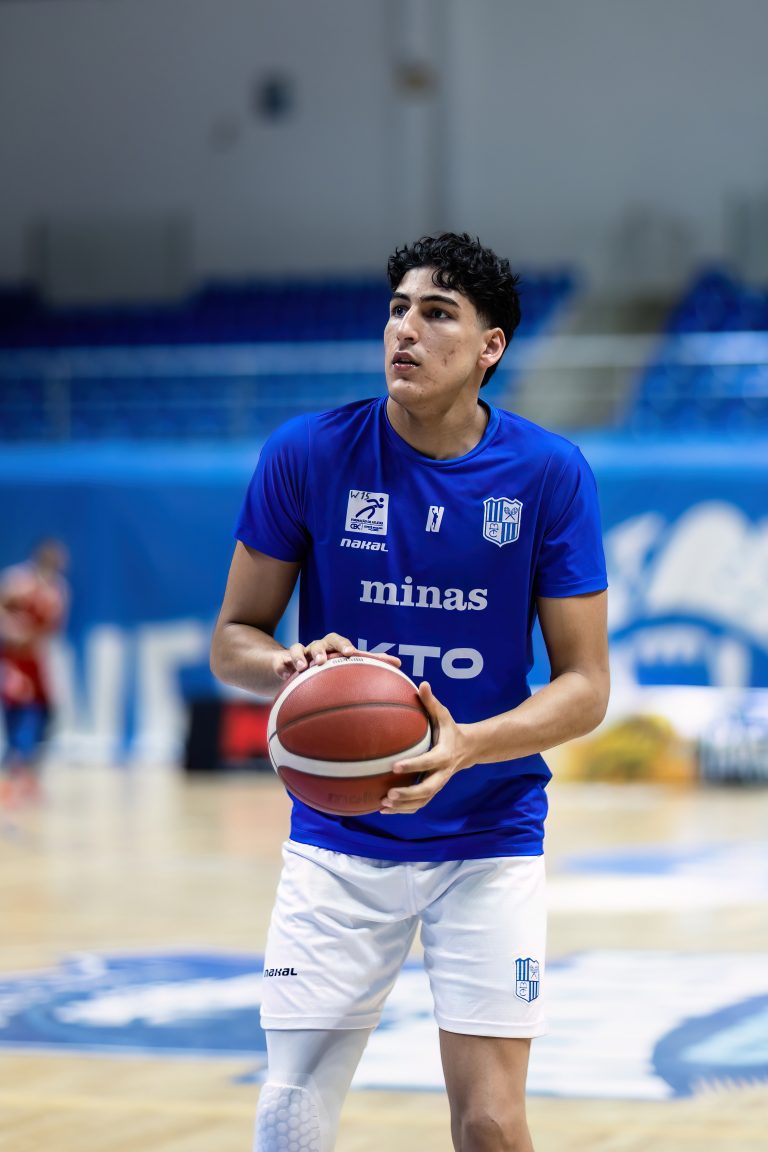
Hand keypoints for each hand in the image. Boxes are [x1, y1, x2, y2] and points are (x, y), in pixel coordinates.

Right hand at [271, 633, 400, 681]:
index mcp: (333, 648)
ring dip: (302, 656)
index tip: (351, 654)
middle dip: (323, 648)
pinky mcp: (283, 662)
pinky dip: (283, 666)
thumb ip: (370, 663)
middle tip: (325, 659)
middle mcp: (317, 647)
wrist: (293, 664)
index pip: (341, 642)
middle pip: (321, 642)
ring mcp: (299, 654)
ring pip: (298, 648)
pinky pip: (281, 662)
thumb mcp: (344, 664)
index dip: (345, 646)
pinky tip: (285, 674)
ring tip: (304, 667)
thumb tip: (400, 664)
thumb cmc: (326, 664)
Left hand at [380, 681, 471, 814]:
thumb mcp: (444, 715)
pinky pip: (419, 804)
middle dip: (408, 794)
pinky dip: (403, 810)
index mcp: (444, 755)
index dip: (413, 765)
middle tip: (388, 794)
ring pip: (422, 801)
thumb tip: (422, 683)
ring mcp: (438, 784)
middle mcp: (442, 773)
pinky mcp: (432, 790)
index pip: (428, 762)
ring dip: (403, 806)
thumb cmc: (450, 729)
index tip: (394, 766)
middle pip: (427, 789)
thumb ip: (431, 702)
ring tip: (383, 805)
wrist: (468, 749)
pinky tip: (384, 810)